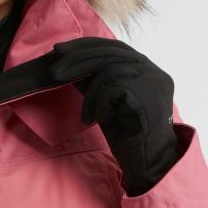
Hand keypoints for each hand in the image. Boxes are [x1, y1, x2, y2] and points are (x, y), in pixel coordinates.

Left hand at [49, 37, 178, 195]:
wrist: (146, 162)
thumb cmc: (126, 133)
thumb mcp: (106, 99)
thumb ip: (96, 79)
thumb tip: (71, 61)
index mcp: (146, 68)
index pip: (112, 46)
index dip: (85, 46)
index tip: (59, 50)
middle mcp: (153, 70)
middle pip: (109, 53)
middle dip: (77, 59)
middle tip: (53, 71)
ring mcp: (153, 79)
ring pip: (109, 69)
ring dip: (90, 93)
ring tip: (87, 115)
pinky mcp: (149, 92)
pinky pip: (112, 88)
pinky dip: (99, 104)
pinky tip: (95, 120)